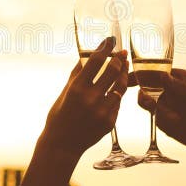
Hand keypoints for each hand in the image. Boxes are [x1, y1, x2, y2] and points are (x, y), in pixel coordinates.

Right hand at [40, 37, 128, 157]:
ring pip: (121, 86)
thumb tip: (87, 54)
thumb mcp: (65, 91)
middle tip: (122, 53)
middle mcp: (91, 98)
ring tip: (125, 66)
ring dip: (124, 74)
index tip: (110, 40)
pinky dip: (117, 93)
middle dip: (119, 59)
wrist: (62, 144)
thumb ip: (78, 73)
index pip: (96, 61)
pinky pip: (118, 102)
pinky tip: (117, 87)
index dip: (105, 47)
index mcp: (77, 88)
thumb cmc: (60, 115)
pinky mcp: (110, 121)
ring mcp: (102, 111)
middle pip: (113, 70)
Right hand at [132, 68, 185, 163]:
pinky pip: (156, 118)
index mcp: (178, 78)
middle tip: (147, 99)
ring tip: (158, 110)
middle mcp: (170, 90)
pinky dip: (161, 119)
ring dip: (150, 105)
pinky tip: (175, 122)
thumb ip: (178, 88)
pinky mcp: (166, 122)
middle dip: (142, 91)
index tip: (128, 77)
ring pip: (148, 103)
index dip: (139, 73)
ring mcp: (167, 106)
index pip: (154, 72)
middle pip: (146, 86)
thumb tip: (163, 75)